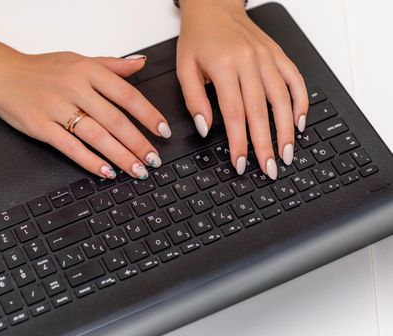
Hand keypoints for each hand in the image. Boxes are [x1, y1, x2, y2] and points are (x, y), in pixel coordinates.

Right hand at [0, 51, 171, 178]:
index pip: (126, 94)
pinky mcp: (40, 126)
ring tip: (136, 169)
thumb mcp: (78, 60)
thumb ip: (112, 65)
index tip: (162, 131)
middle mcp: (74, 88)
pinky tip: (106, 172)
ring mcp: (56, 108)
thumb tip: (141, 64)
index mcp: (87, 70)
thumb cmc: (42, 69)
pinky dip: (90, 162)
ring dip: (120, 156)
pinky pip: (70, 147)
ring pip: (96, 136)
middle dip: (138, 143)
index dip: (148, 115)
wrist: (1, 74)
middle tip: (153, 160)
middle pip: (115, 120)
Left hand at [177, 0, 307, 178]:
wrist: (214, 6)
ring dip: (286, 130)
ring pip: (283, 99)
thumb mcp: (184, 68)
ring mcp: (268, 57)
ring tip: (287, 153)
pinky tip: (299, 122)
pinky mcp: (278, 53)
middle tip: (270, 169)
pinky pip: (295, 79)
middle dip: (266, 145)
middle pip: (261, 111)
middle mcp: (250, 61)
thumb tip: (205, 129)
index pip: (235, 114)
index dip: (239, 143)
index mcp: (224, 66)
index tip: (241, 163)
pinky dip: (301, 102)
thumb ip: (194, 100)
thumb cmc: (198, 37)